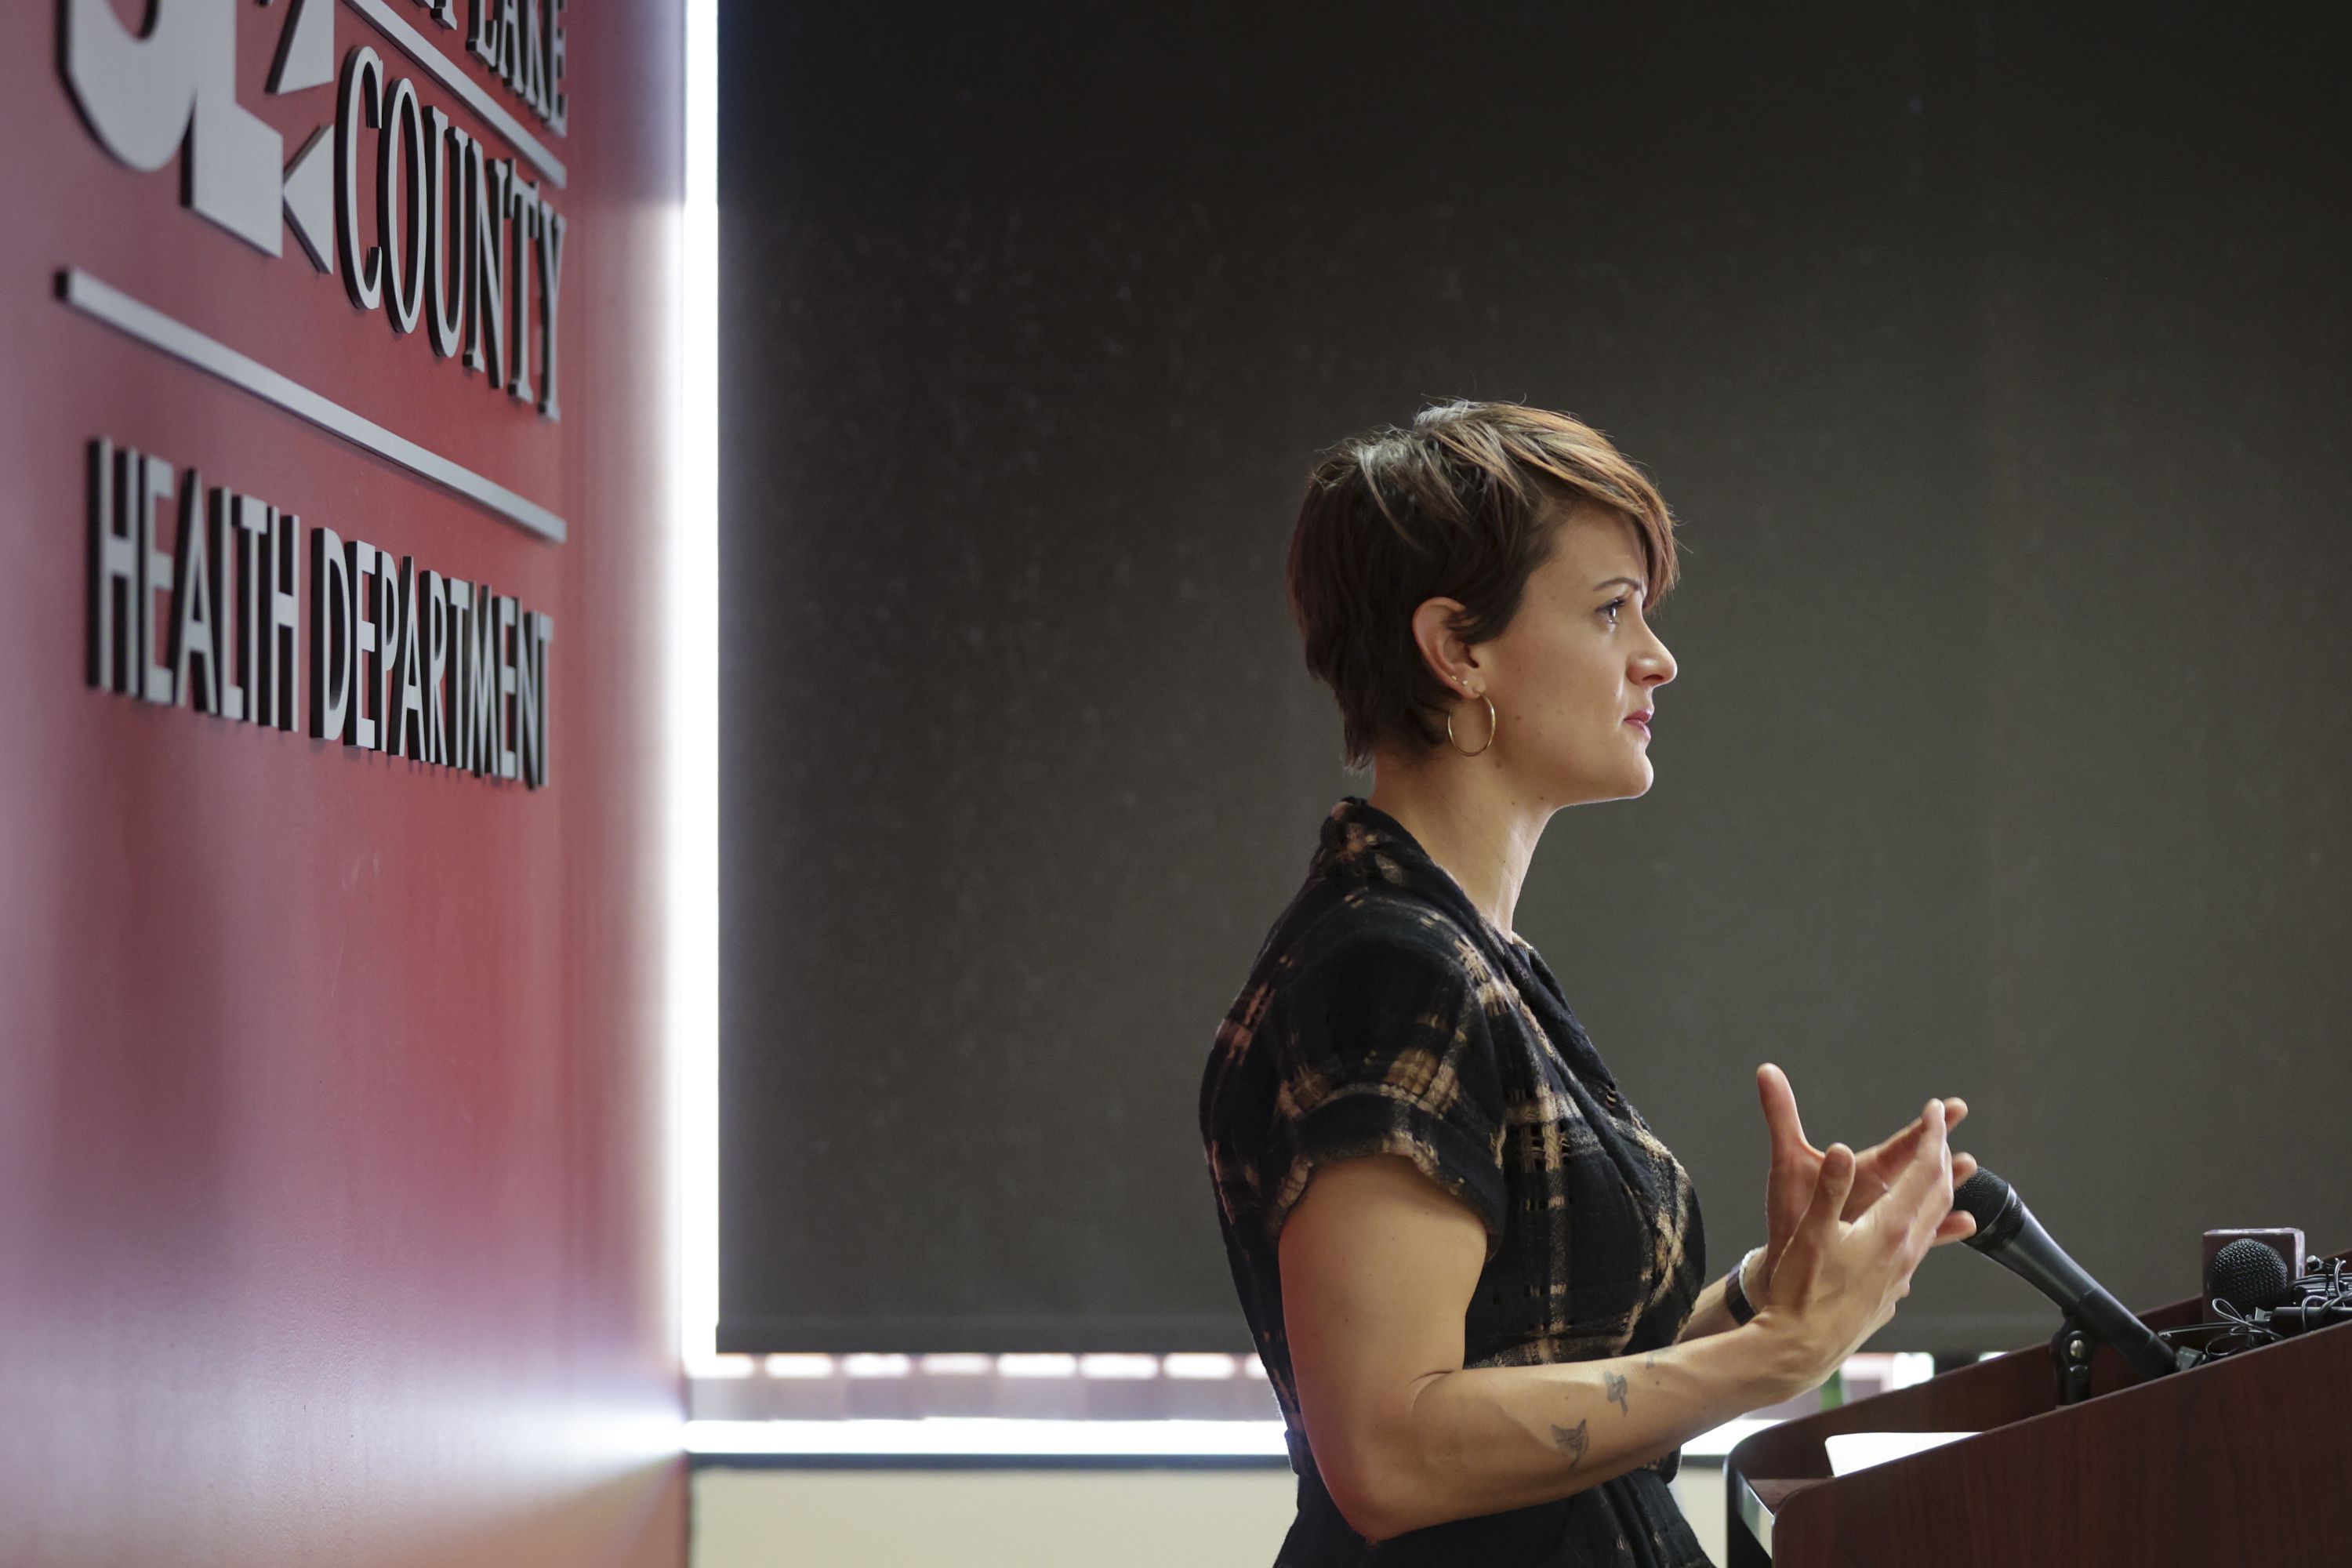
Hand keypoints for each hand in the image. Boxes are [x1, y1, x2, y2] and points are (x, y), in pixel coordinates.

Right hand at [1750, 1099, 1956, 1397]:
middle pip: (1938, 1194)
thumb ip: (1828, 1190)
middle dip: (1940, 1156)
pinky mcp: (1891, 1292)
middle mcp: (1906, 1252)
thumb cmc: (1799, 1292)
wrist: (1800, 1350)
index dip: (1932, 1136)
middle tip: (1939, 1129)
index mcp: (1890, 1230)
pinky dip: (1927, 1223)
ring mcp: (1902, 1275)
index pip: (1924, 1171)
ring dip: (1939, 1190)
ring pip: (1933, 1223)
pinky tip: (1912, 1230)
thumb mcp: (1808, 1234)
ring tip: (1938, 1172)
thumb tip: (1840, 1150)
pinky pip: (1921, 1248)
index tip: (1936, 1110)